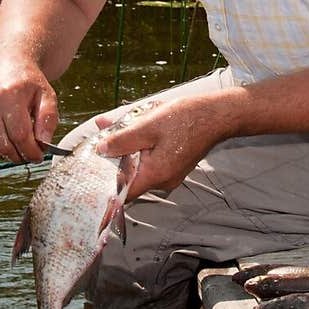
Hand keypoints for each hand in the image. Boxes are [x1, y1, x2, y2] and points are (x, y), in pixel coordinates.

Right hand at [0, 52, 58, 162]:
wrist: (4, 64)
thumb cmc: (27, 82)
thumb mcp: (47, 95)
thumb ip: (49, 119)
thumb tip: (43, 143)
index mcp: (10, 95)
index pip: (20, 136)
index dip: (31, 152)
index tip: (39, 156)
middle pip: (4, 146)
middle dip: (20, 156)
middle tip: (29, 153)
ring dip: (6, 156)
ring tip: (18, 147)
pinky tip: (4, 139)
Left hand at [95, 93, 230, 198]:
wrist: (217, 115)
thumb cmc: (186, 118)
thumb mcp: (148, 125)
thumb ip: (122, 139)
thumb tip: (101, 149)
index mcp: (155, 175)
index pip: (123, 194)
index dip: (105, 192)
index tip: (91, 190)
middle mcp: (163, 181)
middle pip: (129, 177)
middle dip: (115, 158)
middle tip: (102, 139)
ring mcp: (170, 175)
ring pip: (139, 166)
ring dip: (129, 149)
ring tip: (125, 126)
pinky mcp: (174, 166)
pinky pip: (151, 161)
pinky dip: (142, 148)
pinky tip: (140, 127)